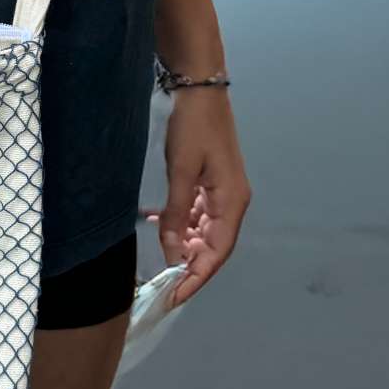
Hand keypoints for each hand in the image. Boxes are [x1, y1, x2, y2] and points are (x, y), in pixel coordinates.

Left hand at [143, 87, 251, 308]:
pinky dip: (178, 223)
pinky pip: (195, 213)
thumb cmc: (193, 130)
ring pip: (201, 231)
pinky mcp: (209, 183)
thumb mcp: (181, 172)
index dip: (197, 277)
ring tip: (157, 255)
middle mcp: (231, 202)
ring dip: (180, 244)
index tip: (176, 296)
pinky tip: (156, 224)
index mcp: (232, 202)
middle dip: (188, 265)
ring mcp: (221, 193)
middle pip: (211, 245)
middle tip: (161, 283)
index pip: (216, 252)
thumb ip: (174, 213)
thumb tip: (170, 251)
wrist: (199, 92)